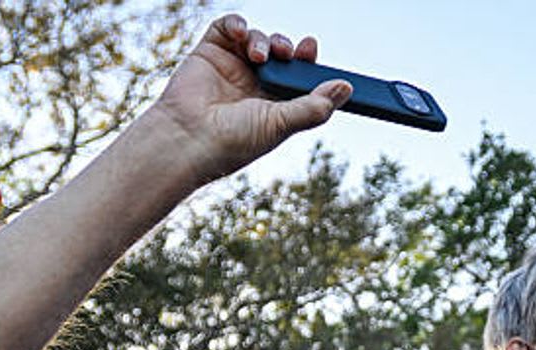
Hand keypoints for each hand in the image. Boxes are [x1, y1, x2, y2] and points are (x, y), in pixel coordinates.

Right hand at [154, 15, 351, 180]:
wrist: (189, 138)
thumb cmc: (234, 140)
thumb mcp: (280, 125)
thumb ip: (313, 106)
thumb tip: (346, 89)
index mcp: (273, 103)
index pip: (298, 76)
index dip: (308, 62)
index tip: (311, 49)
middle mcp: (254, 83)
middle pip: (281, 54)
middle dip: (289, 49)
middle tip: (290, 52)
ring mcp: (231, 66)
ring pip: (258, 38)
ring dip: (264, 41)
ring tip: (259, 56)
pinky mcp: (209, 52)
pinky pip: (227, 27)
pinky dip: (237, 24)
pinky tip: (240, 34)